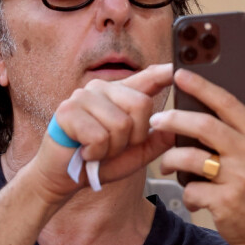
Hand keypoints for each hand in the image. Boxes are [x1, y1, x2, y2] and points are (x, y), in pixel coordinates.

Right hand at [30, 63, 175, 201]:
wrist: (63, 177)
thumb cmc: (100, 161)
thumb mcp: (136, 152)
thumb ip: (158, 139)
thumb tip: (180, 127)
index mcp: (120, 94)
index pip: (148, 77)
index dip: (166, 72)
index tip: (181, 67)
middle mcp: (102, 88)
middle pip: (141, 105)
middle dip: (134, 137)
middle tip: (114, 146)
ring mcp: (83, 96)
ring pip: (121, 124)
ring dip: (113, 148)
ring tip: (98, 150)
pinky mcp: (67, 110)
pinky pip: (99, 136)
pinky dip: (96, 153)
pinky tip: (85, 152)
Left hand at [154, 69, 244, 244]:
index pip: (228, 103)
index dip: (202, 86)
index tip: (180, 74)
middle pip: (204, 126)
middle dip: (174, 120)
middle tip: (156, 120)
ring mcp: (239, 180)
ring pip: (191, 158)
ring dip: (171, 160)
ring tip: (166, 165)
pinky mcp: (225, 203)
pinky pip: (191, 190)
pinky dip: (185, 192)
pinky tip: (191, 195)